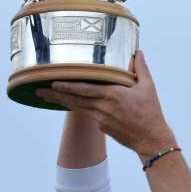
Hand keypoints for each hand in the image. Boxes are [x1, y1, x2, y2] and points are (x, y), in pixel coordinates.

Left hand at [36, 51, 175, 156]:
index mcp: (113, 95)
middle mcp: (103, 108)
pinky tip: (69, 104)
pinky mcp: (103, 128)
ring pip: (78, 108)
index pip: (85, 89)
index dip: (67, 86)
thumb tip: (138, 52)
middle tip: (39, 90)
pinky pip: (87, 115)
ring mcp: (101, 120)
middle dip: (55, 95)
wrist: (151, 139)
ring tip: (45, 96)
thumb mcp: (148, 87)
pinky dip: (77, 108)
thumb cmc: (151, 112)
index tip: (53, 82)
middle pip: (75, 100)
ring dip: (61, 102)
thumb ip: (141, 68)